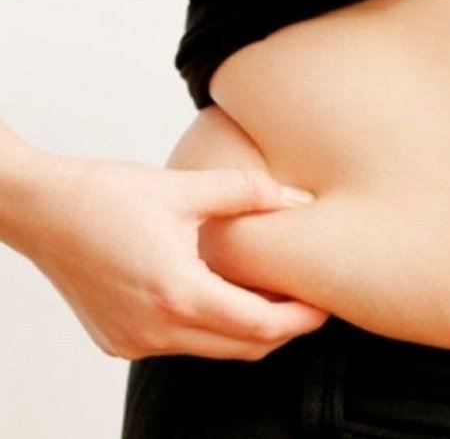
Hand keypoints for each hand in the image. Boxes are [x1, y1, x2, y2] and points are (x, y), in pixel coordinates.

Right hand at [18, 154, 326, 360]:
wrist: (38, 209)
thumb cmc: (102, 196)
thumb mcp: (181, 187)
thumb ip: (246, 192)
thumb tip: (297, 199)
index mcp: (177, 293)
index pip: (261, 326)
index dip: (301, 319)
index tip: (325, 304)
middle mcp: (156, 329)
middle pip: (243, 347)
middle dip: (283, 329)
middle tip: (306, 301)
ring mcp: (136, 341)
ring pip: (214, 350)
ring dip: (247, 329)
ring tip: (268, 293)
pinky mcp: (122, 341)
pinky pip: (183, 346)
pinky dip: (212, 328)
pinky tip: (219, 295)